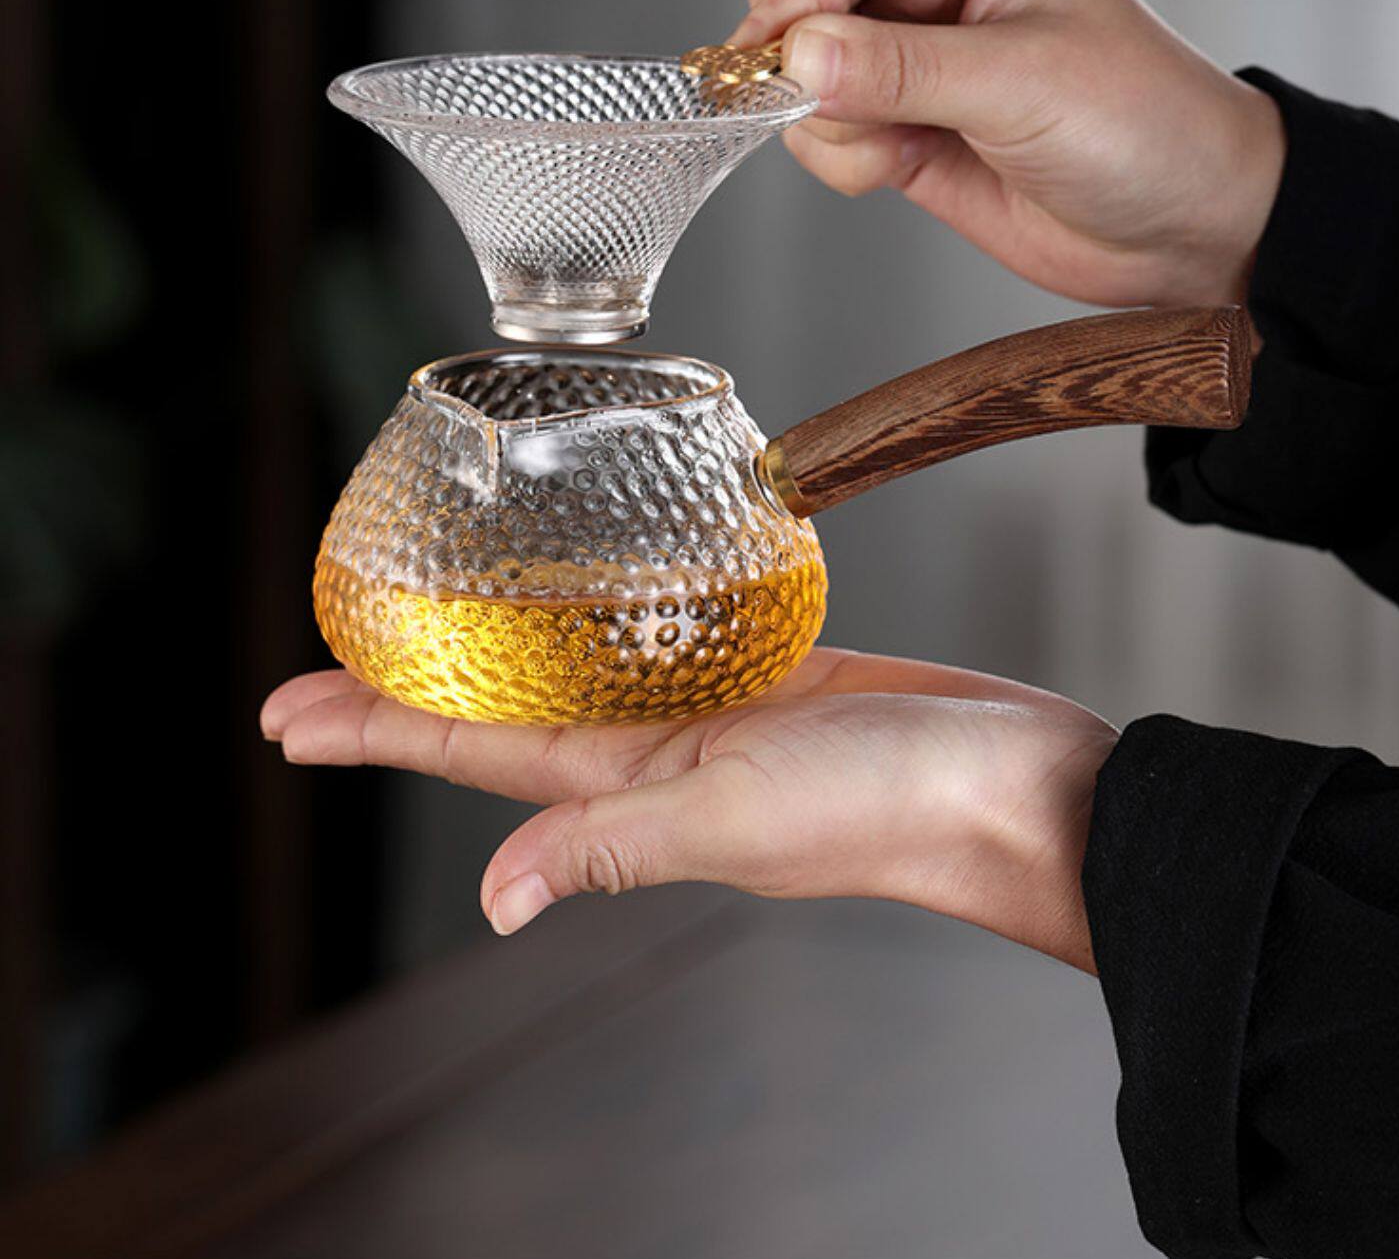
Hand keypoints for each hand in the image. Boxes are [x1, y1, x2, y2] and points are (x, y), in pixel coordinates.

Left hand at [262, 649, 1114, 970]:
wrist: (1015, 784)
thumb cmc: (893, 805)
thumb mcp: (738, 817)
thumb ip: (619, 845)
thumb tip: (495, 900)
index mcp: (635, 791)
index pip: (475, 751)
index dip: (378, 731)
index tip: (288, 715)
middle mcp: (657, 757)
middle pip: (504, 711)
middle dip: (411, 689)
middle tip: (326, 656)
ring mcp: (711, 717)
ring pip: (579, 673)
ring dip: (499, 651)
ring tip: (436, 620)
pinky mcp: (770, 672)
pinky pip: (665, 641)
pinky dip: (613, 620)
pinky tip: (594, 593)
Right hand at [732, 0, 1285, 309]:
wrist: (1185, 225)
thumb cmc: (1145, 125)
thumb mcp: (1025, 86)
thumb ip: (901, 68)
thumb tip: (793, 55)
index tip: (784, 61)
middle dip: (796, 48)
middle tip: (842, 104)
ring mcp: (905, 44)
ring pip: (788, 57)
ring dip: (824, 115)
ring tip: (904, 145)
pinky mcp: (894, 113)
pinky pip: (813, 123)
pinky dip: (840, 155)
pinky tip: (908, 166)